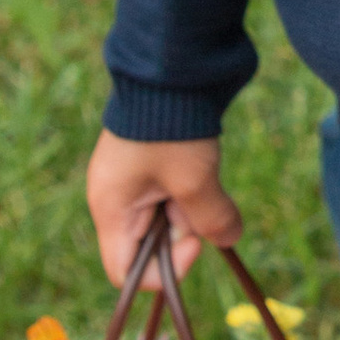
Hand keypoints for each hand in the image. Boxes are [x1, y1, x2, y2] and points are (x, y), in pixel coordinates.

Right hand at [86, 129, 240, 284]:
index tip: (196, 243)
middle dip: (182, 234)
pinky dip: (191, 190)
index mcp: (110, 209)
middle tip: (199, 198)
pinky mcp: (150, 166)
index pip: (124, 272)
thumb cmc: (172, 127)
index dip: (164, 271)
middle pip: (149, 246)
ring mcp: (131, 182)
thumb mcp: (195, 180)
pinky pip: (172, 196)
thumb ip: (211, 219)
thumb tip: (229, 239)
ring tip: (199, 173)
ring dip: (191, 209)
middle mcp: (114, 200)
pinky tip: (199, 165)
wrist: (170, 67)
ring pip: (166, 221)